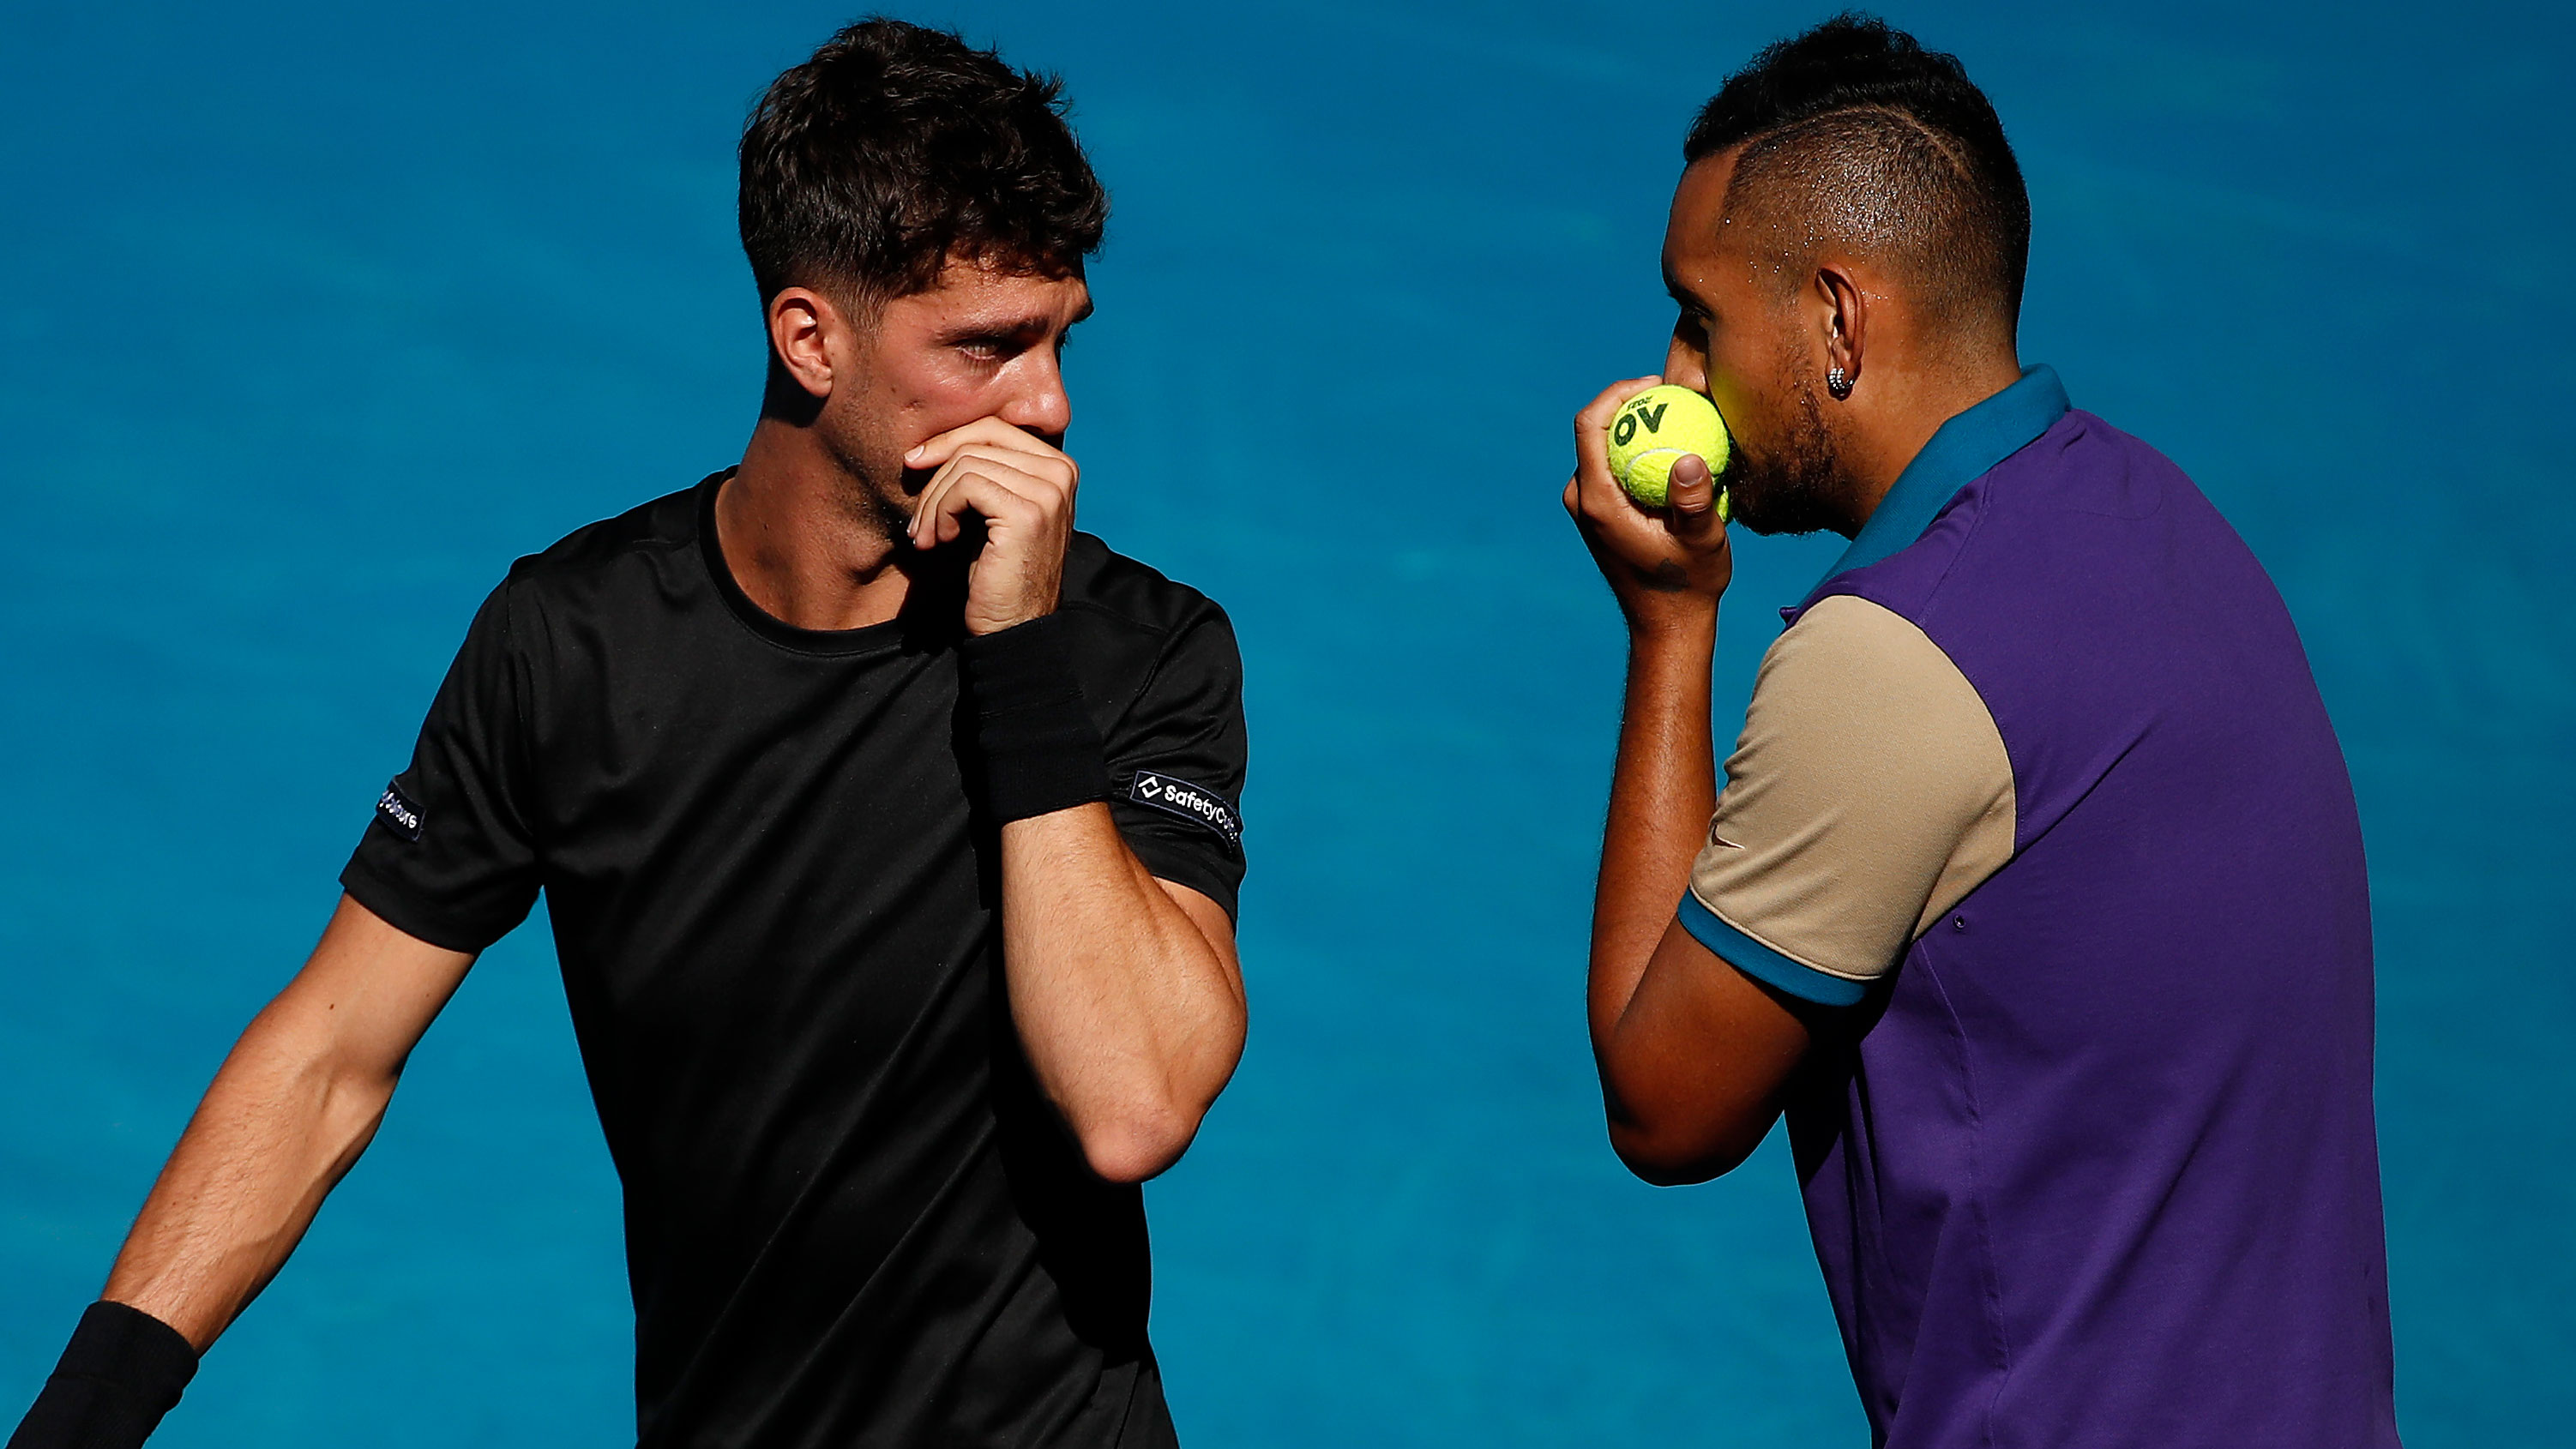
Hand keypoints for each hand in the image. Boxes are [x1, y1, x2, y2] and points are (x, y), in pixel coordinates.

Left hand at [905, 418, 1079, 635]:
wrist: (1014, 627)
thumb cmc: (997, 572)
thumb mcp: (992, 511)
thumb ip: (985, 470)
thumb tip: (934, 442)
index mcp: (1058, 466)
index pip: (994, 427)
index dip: (948, 440)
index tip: (914, 463)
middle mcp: (1061, 472)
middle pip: (978, 441)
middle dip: (935, 475)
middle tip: (916, 515)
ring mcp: (1049, 491)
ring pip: (966, 464)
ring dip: (933, 503)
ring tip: (925, 537)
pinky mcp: (1028, 512)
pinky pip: (966, 486)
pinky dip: (941, 512)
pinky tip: (940, 540)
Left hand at [1563, 376, 1732, 639]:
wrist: (1668, 623)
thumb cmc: (1687, 584)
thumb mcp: (1702, 543)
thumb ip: (1695, 502)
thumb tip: (1689, 460)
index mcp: (1597, 500)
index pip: (1591, 424)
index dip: (1619, 392)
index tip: (1657, 383)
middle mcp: (1583, 498)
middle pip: (1596, 428)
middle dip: (1632, 402)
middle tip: (1676, 394)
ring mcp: (1588, 505)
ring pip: (1605, 446)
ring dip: (1637, 425)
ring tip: (1680, 414)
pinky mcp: (1599, 511)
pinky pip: (1614, 465)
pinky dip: (1640, 449)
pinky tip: (1677, 446)